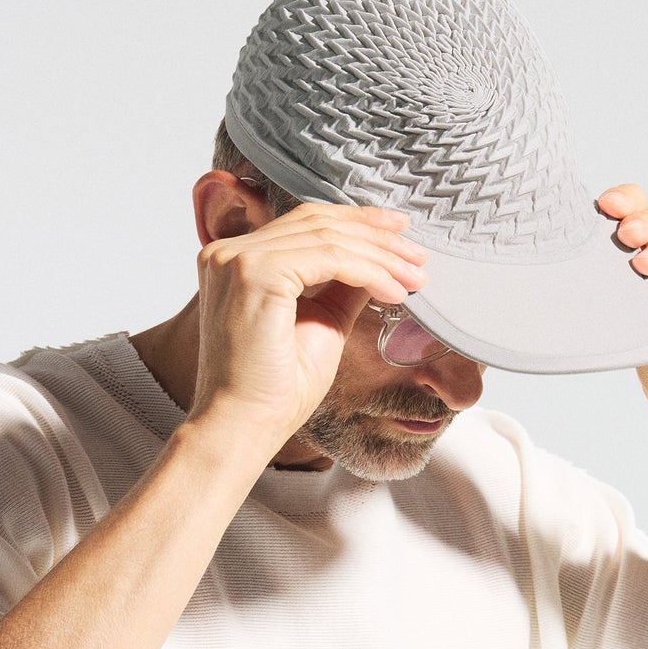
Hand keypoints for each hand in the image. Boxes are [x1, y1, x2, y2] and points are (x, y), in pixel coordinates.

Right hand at [190, 200, 428, 444]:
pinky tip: (395, 293)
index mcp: (237, 261)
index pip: (304, 223)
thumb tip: (378, 262)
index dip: (356, 222)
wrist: (245, 426)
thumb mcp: (321, 323)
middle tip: (417, 254)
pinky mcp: (256, 274)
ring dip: (381, 257)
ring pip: (328, 239)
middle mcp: (229, 252)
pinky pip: (329, 259)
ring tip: (415, 278)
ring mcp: (238, 260)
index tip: (399, 232)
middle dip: (376, 236)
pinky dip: (370, 272)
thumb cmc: (275, 390)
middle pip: (317, 222)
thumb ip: (342, 287)